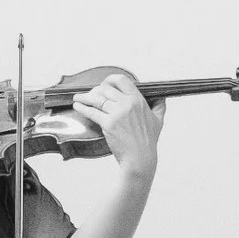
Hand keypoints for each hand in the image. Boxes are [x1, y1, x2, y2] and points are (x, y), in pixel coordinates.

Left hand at [36, 70, 160, 178]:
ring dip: (84, 97)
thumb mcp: (158, 120)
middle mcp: (127, 104)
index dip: (110, 79)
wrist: (140, 158)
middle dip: (94, 90)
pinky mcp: (108, 124)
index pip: (121, 80)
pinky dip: (82, 108)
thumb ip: (159, 106)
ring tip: (78, 98)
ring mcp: (117, 113)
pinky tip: (77, 106)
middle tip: (89, 94)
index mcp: (138, 100)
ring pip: (97, 99)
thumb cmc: (148, 141)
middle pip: (105, 89)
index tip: (104, 84)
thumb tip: (161, 97)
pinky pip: (92, 112)